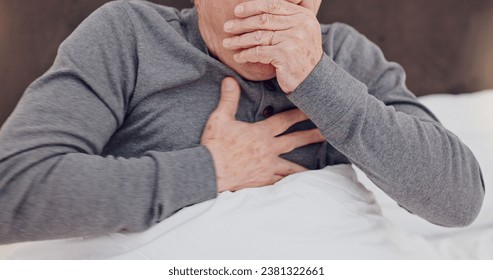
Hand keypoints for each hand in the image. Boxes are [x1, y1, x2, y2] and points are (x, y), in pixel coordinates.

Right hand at [201, 77, 324, 191]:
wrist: (209, 172)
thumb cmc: (215, 145)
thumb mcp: (220, 119)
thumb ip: (228, 99)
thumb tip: (230, 79)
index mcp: (260, 134)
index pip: (285, 120)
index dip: (300, 113)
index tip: (315, 109)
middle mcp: (268, 150)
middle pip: (295, 141)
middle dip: (313, 135)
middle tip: (329, 133)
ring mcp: (267, 167)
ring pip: (292, 167)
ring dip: (306, 166)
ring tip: (319, 168)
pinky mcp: (262, 181)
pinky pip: (279, 182)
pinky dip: (288, 184)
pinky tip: (296, 186)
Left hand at [222, 0, 322, 92]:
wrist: (314, 80)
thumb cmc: (302, 56)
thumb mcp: (300, 31)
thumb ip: (286, 18)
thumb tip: (258, 8)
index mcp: (302, 15)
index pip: (273, 4)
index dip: (252, 6)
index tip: (237, 11)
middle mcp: (300, 24)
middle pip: (263, 20)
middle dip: (241, 23)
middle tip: (227, 27)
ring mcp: (293, 38)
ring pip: (259, 36)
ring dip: (239, 40)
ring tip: (227, 43)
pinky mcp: (285, 54)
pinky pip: (259, 52)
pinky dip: (246, 55)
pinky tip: (238, 57)